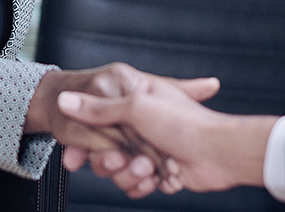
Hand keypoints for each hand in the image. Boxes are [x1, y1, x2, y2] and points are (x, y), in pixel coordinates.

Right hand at [56, 64, 273, 197]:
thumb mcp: (136, 107)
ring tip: (148, 168)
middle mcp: (140, 123)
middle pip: (104, 147)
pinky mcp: (156, 171)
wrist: (219, 154)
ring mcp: (148, 148)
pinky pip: (133, 183)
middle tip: (118, 160)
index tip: (76, 150)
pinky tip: (154, 180)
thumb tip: (65, 100)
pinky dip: (141, 185)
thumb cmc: (184, 122)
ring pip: (118, 169)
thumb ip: (98, 108)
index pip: (97, 118)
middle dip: (109, 160)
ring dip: (129, 174)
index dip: (85, 136)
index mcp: (135, 99)